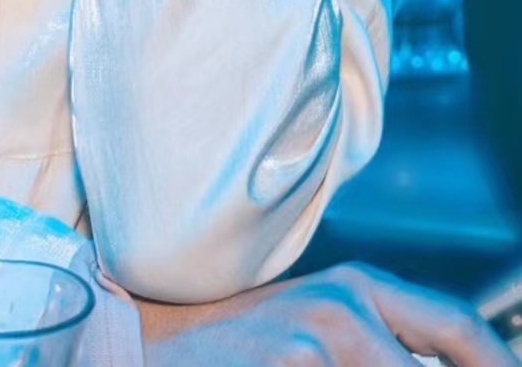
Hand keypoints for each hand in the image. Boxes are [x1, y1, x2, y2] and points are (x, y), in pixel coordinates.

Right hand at [136, 263, 514, 365]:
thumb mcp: (321, 326)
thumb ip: (380, 339)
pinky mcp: (292, 362)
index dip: (495, 362)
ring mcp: (320, 337)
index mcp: (362, 287)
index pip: (459, 327)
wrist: (159, 342)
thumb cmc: (247, 343)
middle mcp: (349, 305)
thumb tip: (445, 363)